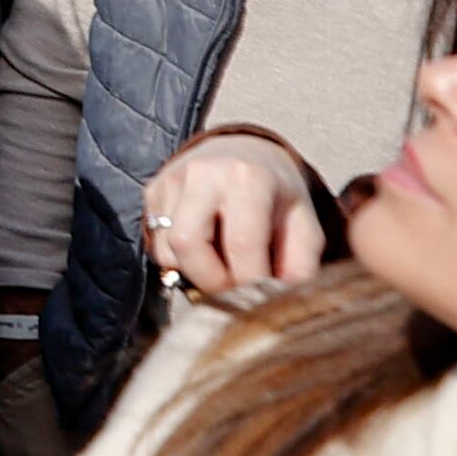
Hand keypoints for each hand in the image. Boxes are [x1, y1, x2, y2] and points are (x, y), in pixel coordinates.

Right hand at [142, 137, 323, 299]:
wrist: (244, 155)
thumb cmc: (276, 197)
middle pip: (187, 243)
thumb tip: (280, 300)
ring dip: (193, 270)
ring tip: (220, 261)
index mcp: (249, 178)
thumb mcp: (303, 225)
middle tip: (232, 287)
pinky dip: (179, 258)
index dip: (249, 281)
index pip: (241, 243)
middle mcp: (204, 173)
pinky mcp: (153, 190)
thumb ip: (299, 265)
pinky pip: (157, 243)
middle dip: (210, 280)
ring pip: (166, 249)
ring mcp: (172, 179)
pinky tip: (202, 245)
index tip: (259, 294)